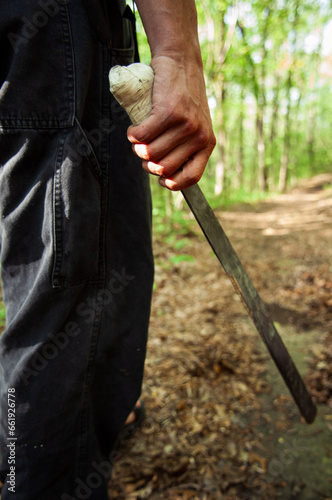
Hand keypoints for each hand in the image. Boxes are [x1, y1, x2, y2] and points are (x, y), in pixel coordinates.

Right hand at [127, 55, 215, 190]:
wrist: (181, 61)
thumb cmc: (182, 98)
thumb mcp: (194, 124)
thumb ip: (185, 147)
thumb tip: (163, 172)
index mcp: (207, 144)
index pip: (191, 177)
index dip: (172, 183)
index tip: (161, 180)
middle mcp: (199, 136)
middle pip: (163, 168)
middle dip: (147, 163)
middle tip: (144, 150)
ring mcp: (186, 124)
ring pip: (150, 153)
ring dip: (137, 148)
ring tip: (139, 137)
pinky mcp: (169, 112)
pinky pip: (142, 136)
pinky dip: (133, 135)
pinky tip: (134, 129)